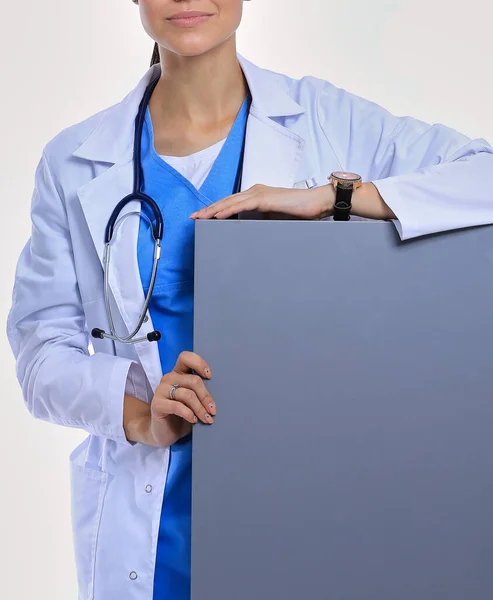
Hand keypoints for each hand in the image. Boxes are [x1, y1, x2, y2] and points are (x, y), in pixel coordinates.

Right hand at [124, 351, 215, 446]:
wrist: (164, 432)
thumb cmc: (183, 414)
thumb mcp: (194, 401)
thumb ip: (201, 392)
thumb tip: (221, 391)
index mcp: (179, 373)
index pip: (186, 357)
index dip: (199, 364)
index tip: (210, 376)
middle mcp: (169, 378)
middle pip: (193, 380)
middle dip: (206, 397)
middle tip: (213, 410)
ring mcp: (161, 390)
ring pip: (187, 394)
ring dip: (200, 408)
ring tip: (206, 419)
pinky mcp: (157, 404)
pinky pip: (177, 406)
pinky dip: (188, 414)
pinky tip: (193, 420)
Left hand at [189, 184, 334, 220]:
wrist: (316, 203)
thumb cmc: (299, 212)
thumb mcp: (275, 218)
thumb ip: (261, 220)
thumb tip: (249, 231)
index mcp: (256, 195)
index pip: (231, 202)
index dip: (215, 209)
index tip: (202, 217)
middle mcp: (254, 191)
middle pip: (226, 201)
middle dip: (208, 209)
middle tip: (193, 217)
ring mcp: (258, 193)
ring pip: (229, 202)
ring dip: (213, 210)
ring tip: (199, 217)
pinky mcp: (263, 198)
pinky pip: (240, 205)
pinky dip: (226, 210)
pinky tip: (216, 216)